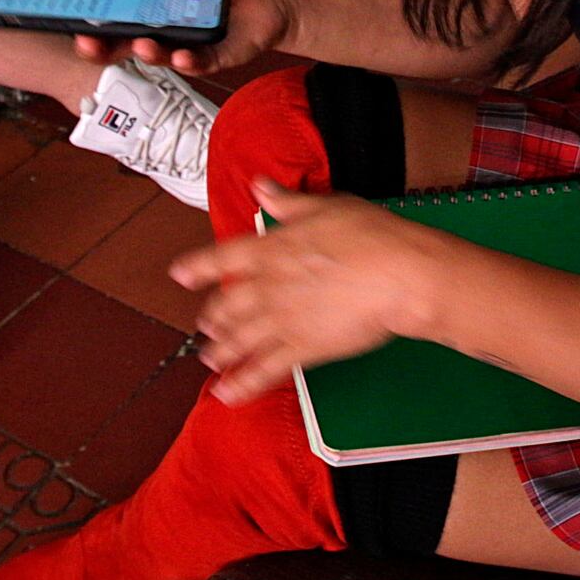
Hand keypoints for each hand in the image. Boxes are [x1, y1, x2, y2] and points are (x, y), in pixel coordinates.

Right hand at [72, 0, 291, 75]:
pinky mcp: (210, 59)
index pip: (110, 18)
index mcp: (147, 4)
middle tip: (89, 45)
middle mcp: (160, 29)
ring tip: (144, 44)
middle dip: (101, 49)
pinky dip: (187, 62)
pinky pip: (194, 66)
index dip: (88, 21)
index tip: (72, 20)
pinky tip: (183, 56)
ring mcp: (183, 46)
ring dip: (147, 53)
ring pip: (155, 58)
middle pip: (121, 46)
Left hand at [170, 180, 444, 403]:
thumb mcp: (326, 206)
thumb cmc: (371, 236)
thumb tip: (262, 186)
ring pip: (238, 340)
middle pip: (226, 306)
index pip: (221, 258)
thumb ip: (288, 202)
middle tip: (207, 325)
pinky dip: (241, 383)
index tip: (180, 275)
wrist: (399, 274)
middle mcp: (268, 286)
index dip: (197, 267)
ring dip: (220, 351)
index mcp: (270, 249)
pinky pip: (263, 371)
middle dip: (213, 317)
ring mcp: (282, 320)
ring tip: (210, 360)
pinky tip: (227, 392)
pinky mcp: (303, 349)